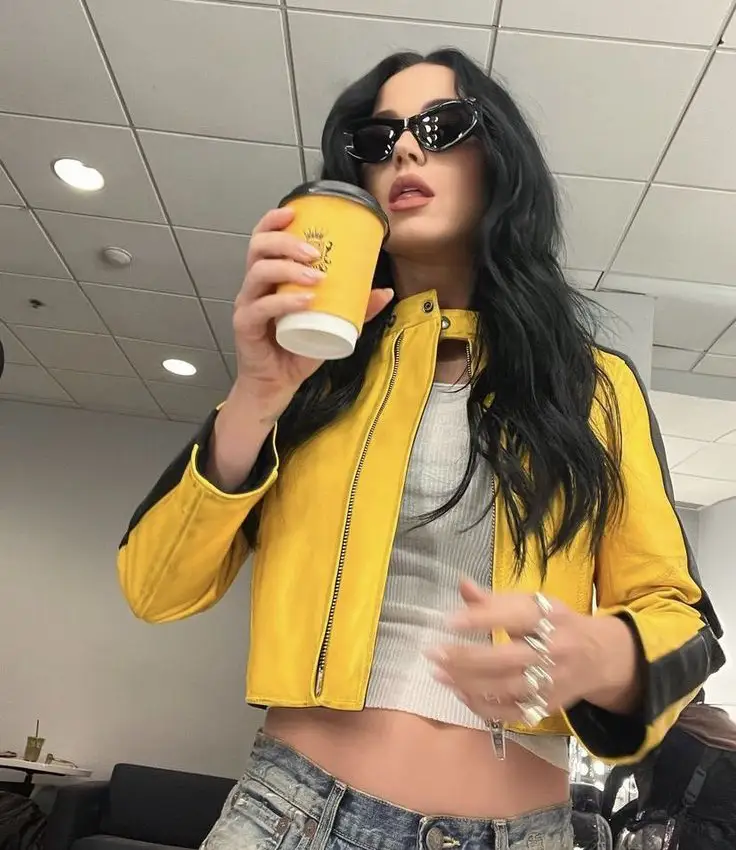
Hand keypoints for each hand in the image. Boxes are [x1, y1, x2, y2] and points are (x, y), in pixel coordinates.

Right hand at [232, 206, 393, 410]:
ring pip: (258, 272)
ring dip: (289, 269)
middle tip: (316, 253)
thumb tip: (385, 291)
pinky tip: (305, 301)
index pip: (264, 239)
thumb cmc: (298, 349)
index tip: (295, 212)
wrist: (278, 384)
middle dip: (287, 242)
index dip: (274, 220)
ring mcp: (248, 304)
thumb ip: (355, 307)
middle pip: (259, 248)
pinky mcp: (245, 325)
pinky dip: (285, 302)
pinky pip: (261, 307)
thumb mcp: (332, 324)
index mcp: (271, 278)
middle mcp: (255, 285)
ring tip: (317, 278)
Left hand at [427, 580, 638, 724]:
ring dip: (467, 682)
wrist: (601, 657)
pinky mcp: (547, 706)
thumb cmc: (558, 624)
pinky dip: (482, 705)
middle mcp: (553, 651)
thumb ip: (496, 600)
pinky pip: (510, 712)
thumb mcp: (534, 603)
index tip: (449, 620)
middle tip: (433, 652)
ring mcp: (551, 683)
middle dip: (466, 657)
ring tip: (438, 673)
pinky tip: (459, 693)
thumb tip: (462, 585)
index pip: (514, 617)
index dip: (481, 619)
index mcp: (550, 618)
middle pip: (506, 658)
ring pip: (505, 688)